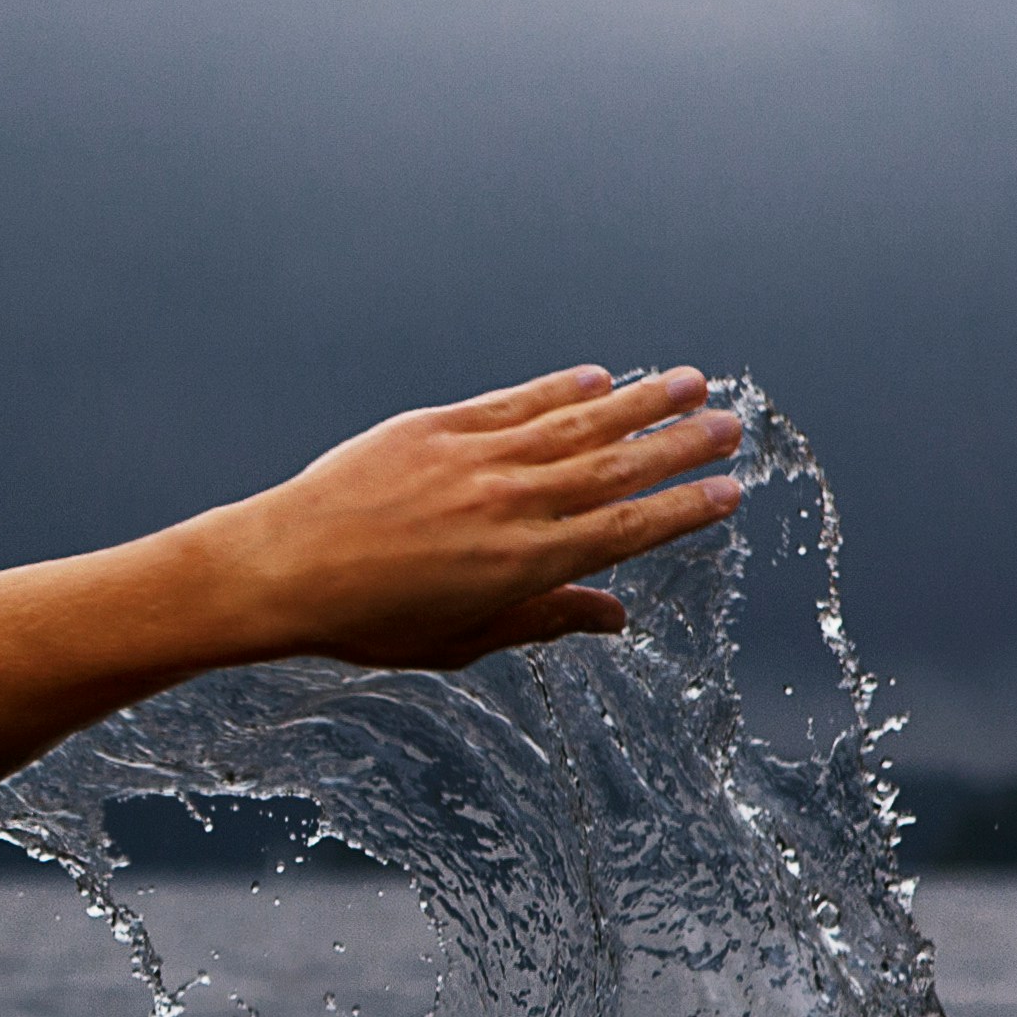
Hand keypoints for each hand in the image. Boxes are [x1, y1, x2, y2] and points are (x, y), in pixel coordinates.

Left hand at [174, 365, 749, 673]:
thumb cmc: (368, 619)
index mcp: (523, 566)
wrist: (282, 568)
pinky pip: (515, 402)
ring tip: (691, 382)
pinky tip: (599, 377)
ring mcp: (476, 459)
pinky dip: (561, 387)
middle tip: (734, 425)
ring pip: (577, 423)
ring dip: (639, 402)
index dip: (683, 510)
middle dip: (681, 445)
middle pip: (617, 468)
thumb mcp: (462, 639)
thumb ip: (544, 620)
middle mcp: (511, 505)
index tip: (730, 493)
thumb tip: (616, 618)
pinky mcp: (438, 427)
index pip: (625, 532)